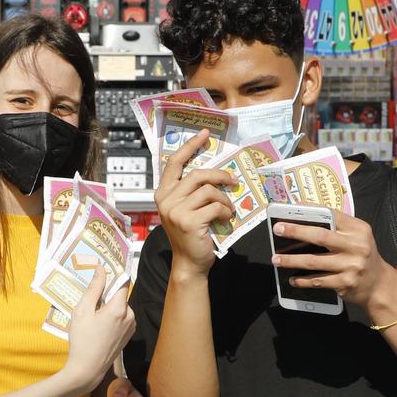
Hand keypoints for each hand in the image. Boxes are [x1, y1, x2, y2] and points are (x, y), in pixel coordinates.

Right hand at [64, 268, 137, 393]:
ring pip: (120, 307)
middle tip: (90, 299)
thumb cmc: (82, 340)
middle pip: (120, 295)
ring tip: (91, 315)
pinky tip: (97, 326)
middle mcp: (130, 316)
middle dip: (106, 294)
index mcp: (120, 308)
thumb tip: (101, 269)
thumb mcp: (82, 311)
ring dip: (108, 306)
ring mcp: (131, 327)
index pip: (122, 282)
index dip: (113, 274)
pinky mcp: (128, 335)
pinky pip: (121, 318)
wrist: (88, 370)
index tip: (104, 269)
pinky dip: (111, 317)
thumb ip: (94, 288)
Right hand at [154, 132, 236, 275]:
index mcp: (163, 193)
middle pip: (198, 174)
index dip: (190, 146)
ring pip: (209, 190)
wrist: (190, 263)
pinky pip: (215, 206)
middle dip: (219, 175)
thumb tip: (217, 172)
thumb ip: (192, 191)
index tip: (204, 133)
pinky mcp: (189, 222)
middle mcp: (166, 199)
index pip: (174, 162)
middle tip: (233, 181)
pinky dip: (225, 211)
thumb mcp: (186, 209)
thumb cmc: (191, 235)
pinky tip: (226, 219)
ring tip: (228, 209)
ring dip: (224, 199)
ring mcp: (175, 211)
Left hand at [270, 212, 396, 310]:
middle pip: (320, 236)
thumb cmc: (362, 255)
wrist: (379, 285)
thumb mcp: (357, 236)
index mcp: (358, 229)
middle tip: (277, 229)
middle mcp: (356, 246)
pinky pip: (318, 281)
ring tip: (276, 259)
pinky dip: (303, 281)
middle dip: (296, 231)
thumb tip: (306, 215)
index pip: (331, 215)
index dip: (310, 211)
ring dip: (292, 261)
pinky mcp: (345, 283)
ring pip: (314, 262)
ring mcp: (351, 266)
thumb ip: (337, 227)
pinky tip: (293, 279)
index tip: (290, 210)